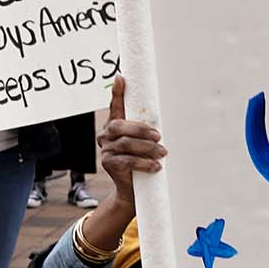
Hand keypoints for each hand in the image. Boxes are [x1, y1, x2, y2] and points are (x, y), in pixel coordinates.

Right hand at [97, 77, 164, 208]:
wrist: (132, 190)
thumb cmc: (142, 161)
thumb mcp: (144, 143)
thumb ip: (147, 131)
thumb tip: (163, 122)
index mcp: (114, 125)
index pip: (115, 106)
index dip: (117, 92)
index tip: (121, 77)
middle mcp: (106, 135)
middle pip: (119, 126)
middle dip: (141, 129)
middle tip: (158, 135)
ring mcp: (106, 150)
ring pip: (126, 144)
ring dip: (147, 148)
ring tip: (162, 153)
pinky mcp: (109, 165)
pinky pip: (127, 161)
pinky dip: (144, 163)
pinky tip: (156, 166)